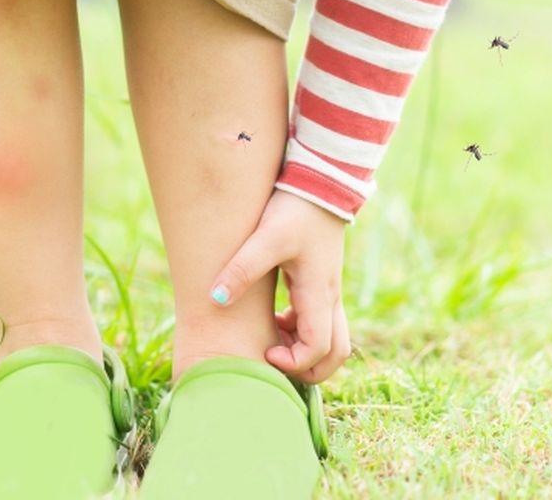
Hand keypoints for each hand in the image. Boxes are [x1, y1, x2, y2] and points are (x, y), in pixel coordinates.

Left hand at [210, 190, 350, 383]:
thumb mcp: (266, 237)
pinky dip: (301, 332)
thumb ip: (242, 268)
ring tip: (272, 341)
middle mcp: (330, 298)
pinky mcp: (322, 283)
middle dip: (309, 370)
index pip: (320, 349)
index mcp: (319, 293)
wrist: (319, 182)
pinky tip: (276, 319)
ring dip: (304, 350)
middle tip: (273, 362)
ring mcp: (329, 292)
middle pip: (336, 354)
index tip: (266, 353)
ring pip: (331, 340)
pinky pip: (320, 322)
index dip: (295, 363)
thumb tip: (215, 298)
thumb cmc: (296, 209)